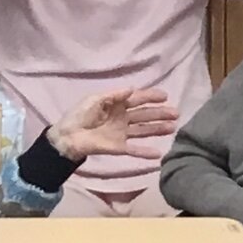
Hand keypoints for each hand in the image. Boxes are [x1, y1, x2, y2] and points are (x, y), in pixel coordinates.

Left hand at [48, 85, 177, 159]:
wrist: (67, 136)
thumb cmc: (79, 115)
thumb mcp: (95, 99)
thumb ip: (114, 95)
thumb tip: (132, 89)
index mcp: (117, 104)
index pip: (138, 99)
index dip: (151, 97)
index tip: (165, 96)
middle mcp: (123, 118)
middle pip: (145, 115)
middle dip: (160, 114)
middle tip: (175, 113)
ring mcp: (122, 133)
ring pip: (143, 130)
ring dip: (158, 129)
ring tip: (172, 128)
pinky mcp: (118, 147)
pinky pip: (134, 149)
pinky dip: (145, 152)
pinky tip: (158, 154)